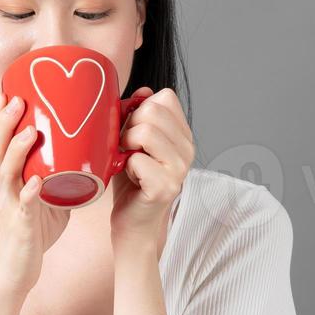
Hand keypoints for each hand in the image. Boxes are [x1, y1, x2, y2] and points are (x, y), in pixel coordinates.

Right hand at [0, 93, 72, 299]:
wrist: (20, 266)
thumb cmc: (36, 227)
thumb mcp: (51, 191)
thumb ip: (64, 169)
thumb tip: (94, 145)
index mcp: (13, 173)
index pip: (1, 138)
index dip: (0, 115)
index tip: (9, 89)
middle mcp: (8, 184)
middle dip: (4, 122)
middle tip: (15, 99)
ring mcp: (12, 203)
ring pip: (7, 171)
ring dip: (15, 150)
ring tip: (27, 131)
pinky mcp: (21, 223)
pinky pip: (22, 206)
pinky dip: (28, 192)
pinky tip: (36, 182)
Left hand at [110, 86, 193, 250]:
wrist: (131, 223)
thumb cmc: (130, 181)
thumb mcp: (132, 141)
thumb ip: (138, 115)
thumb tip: (143, 90)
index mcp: (182, 134)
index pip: (164, 97)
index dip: (139, 108)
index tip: (131, 131)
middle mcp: (188, 149)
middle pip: (152, 110)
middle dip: (129, 126)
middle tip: (125, 149)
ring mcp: (180, 168)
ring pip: (145, 131)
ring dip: (126, 145)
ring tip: (128, 161)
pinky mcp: (167, 187)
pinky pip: (137, 159)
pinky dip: (126, 167)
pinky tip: (132, 179)